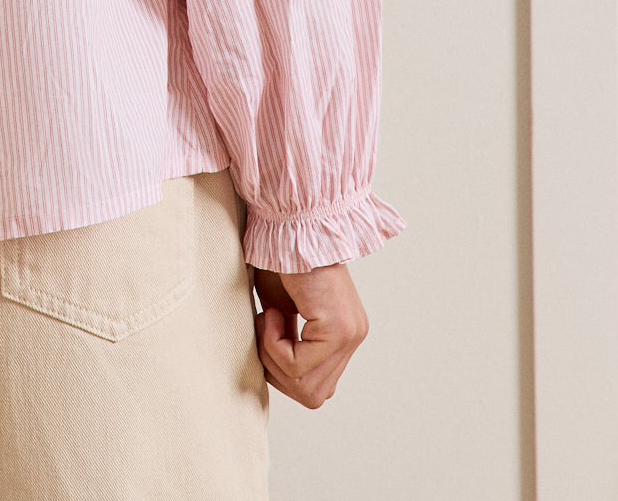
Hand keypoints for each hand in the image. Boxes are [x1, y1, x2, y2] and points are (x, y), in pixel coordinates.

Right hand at [251, 262, 368, 408]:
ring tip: (267, 318)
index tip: (268, 332)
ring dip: (272, 357)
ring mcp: (350, 335)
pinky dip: (273, 345)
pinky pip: (297, 365)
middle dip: (277, 371)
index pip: (316, 388)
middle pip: (312, 395)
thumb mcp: (282, 312)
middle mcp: (353, 337)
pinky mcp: (339, 329)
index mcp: (343, 335)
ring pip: (305, 386)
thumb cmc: (279, 259)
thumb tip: (278, 375)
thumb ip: (288, 343)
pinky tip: (270, 312)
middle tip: (265, 328)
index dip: (283, 371)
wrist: (288, 223)